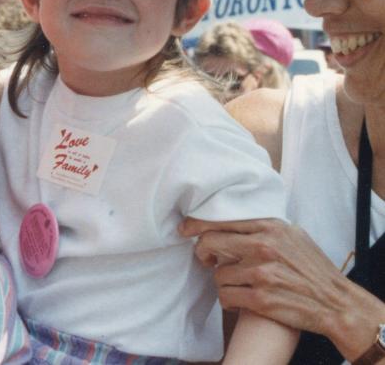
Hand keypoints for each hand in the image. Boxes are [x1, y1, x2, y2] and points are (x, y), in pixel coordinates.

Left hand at [180, 217, 384, 359]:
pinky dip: (228, 300)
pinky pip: (226, 296)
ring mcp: (261, 273)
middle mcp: (263, 246)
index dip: (196, 224)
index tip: (185, 229)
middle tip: (206, 260)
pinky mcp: (260, 299)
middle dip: (203, 253)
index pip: (221, 219)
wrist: (335, 303)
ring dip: (222, 281)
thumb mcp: (292, 234)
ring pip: (217, 274)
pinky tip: (238, 299)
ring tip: (236, 283)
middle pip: (211, 243)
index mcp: (269, 226)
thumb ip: (263, 225)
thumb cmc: (312, 267)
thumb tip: (232, 217)